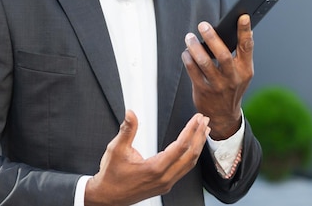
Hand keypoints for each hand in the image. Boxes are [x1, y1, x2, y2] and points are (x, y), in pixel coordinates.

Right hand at [85, 110, 210, 205]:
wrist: (107, 197)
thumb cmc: (111, 175)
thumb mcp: (116, 149)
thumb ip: (126, 130)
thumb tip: (131, 113)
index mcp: (154, 168)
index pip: (180, 146)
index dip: (191, 130)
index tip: (197, 118)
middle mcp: (164, 178)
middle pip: (190, 155)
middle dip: (199, 136)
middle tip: (204, 121)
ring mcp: (166, 183)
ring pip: (189, 164)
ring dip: (198, 146)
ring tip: (203, 131)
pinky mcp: (165, 185)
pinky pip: (184, 170)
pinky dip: (191, 156)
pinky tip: (192, 148)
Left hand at [182, 14, 253, 139]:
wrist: (224, 116)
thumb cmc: (233, 87)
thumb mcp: (243, 72)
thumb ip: (241, 54)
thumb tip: (241, 29)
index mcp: (245, 70)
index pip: (247, 47)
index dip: (245, 31)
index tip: (243, 16)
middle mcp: (233, 78)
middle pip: (222, 55)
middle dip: (212, 37)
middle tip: (203, 25)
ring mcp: (218, 86)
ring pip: (204, 62)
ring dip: (195, 47)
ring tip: (190, 37)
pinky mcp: (203, 91)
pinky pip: (192, 72)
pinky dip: (188, 59)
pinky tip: (186, 52)